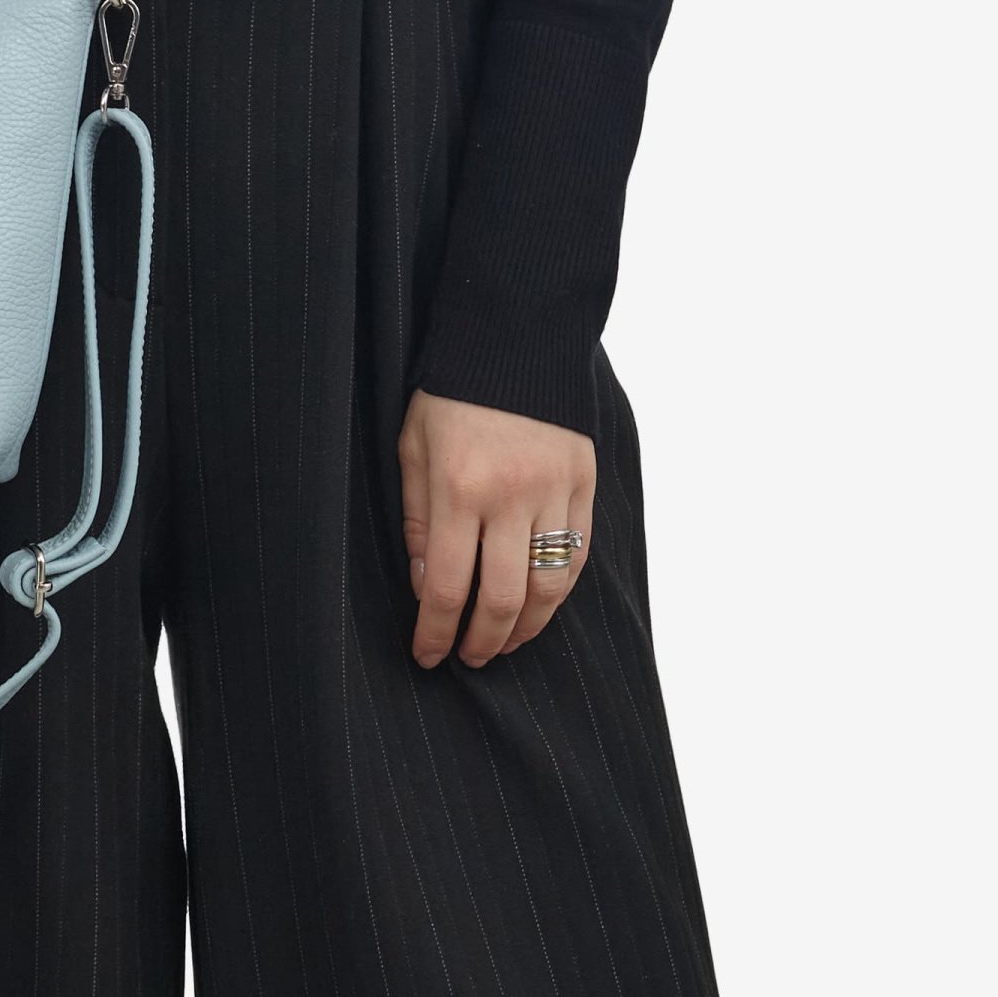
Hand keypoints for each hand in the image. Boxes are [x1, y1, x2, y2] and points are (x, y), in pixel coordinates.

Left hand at [397, 391, 596, 667]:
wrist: (513, 339)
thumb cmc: (450, 394)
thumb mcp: (413, 448)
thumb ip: (419, 519)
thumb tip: (427, 586)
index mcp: (459, 489)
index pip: (448, 587)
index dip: (435, 633)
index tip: (426, 656)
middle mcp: (511, 498)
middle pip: (503, 600)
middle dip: (482, 641)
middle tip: (468, 658)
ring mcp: (554, 493)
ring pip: (548, 588)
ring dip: (526, 628)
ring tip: (504, 642)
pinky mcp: (584, 485)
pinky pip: (577, 556)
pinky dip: (559, 591)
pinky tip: (539, 605)